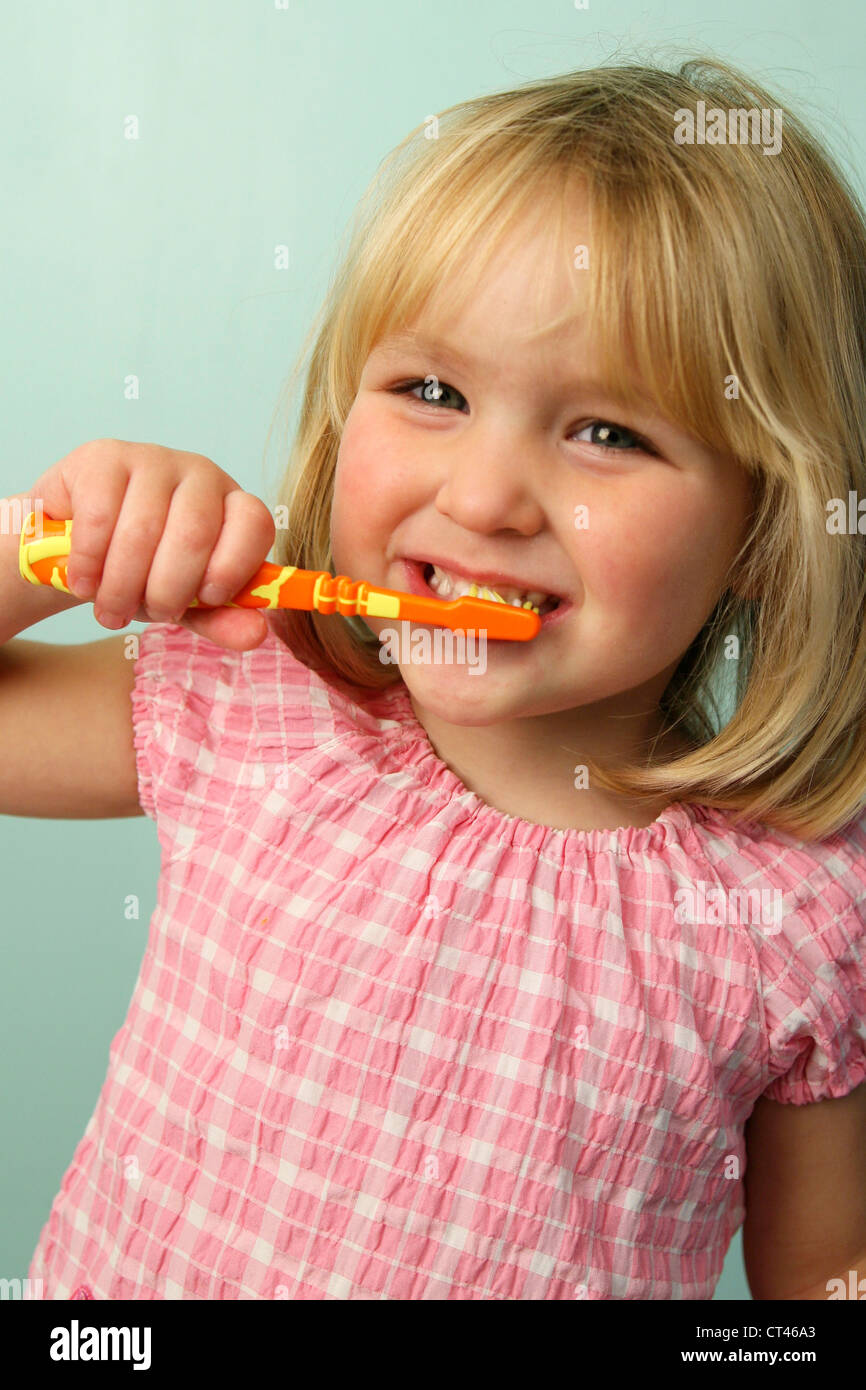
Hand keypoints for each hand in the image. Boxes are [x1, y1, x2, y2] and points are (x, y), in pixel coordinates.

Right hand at [29, 438, 276, 649]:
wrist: (76, 543)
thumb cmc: (143, 570)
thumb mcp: (185, 602)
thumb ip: (221, 619)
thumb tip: (255, 634)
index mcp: (233, 505)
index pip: (255, 524)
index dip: (232, 568)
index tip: (205, 600)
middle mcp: (200, 474)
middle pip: (194, 534)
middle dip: (168, 590)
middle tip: (150, 614)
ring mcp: (152, 459)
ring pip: (143, 529)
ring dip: (122, 585)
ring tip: (111, 610)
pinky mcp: (103, 457)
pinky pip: (99, 516)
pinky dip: (89, 562)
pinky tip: (84, 583)